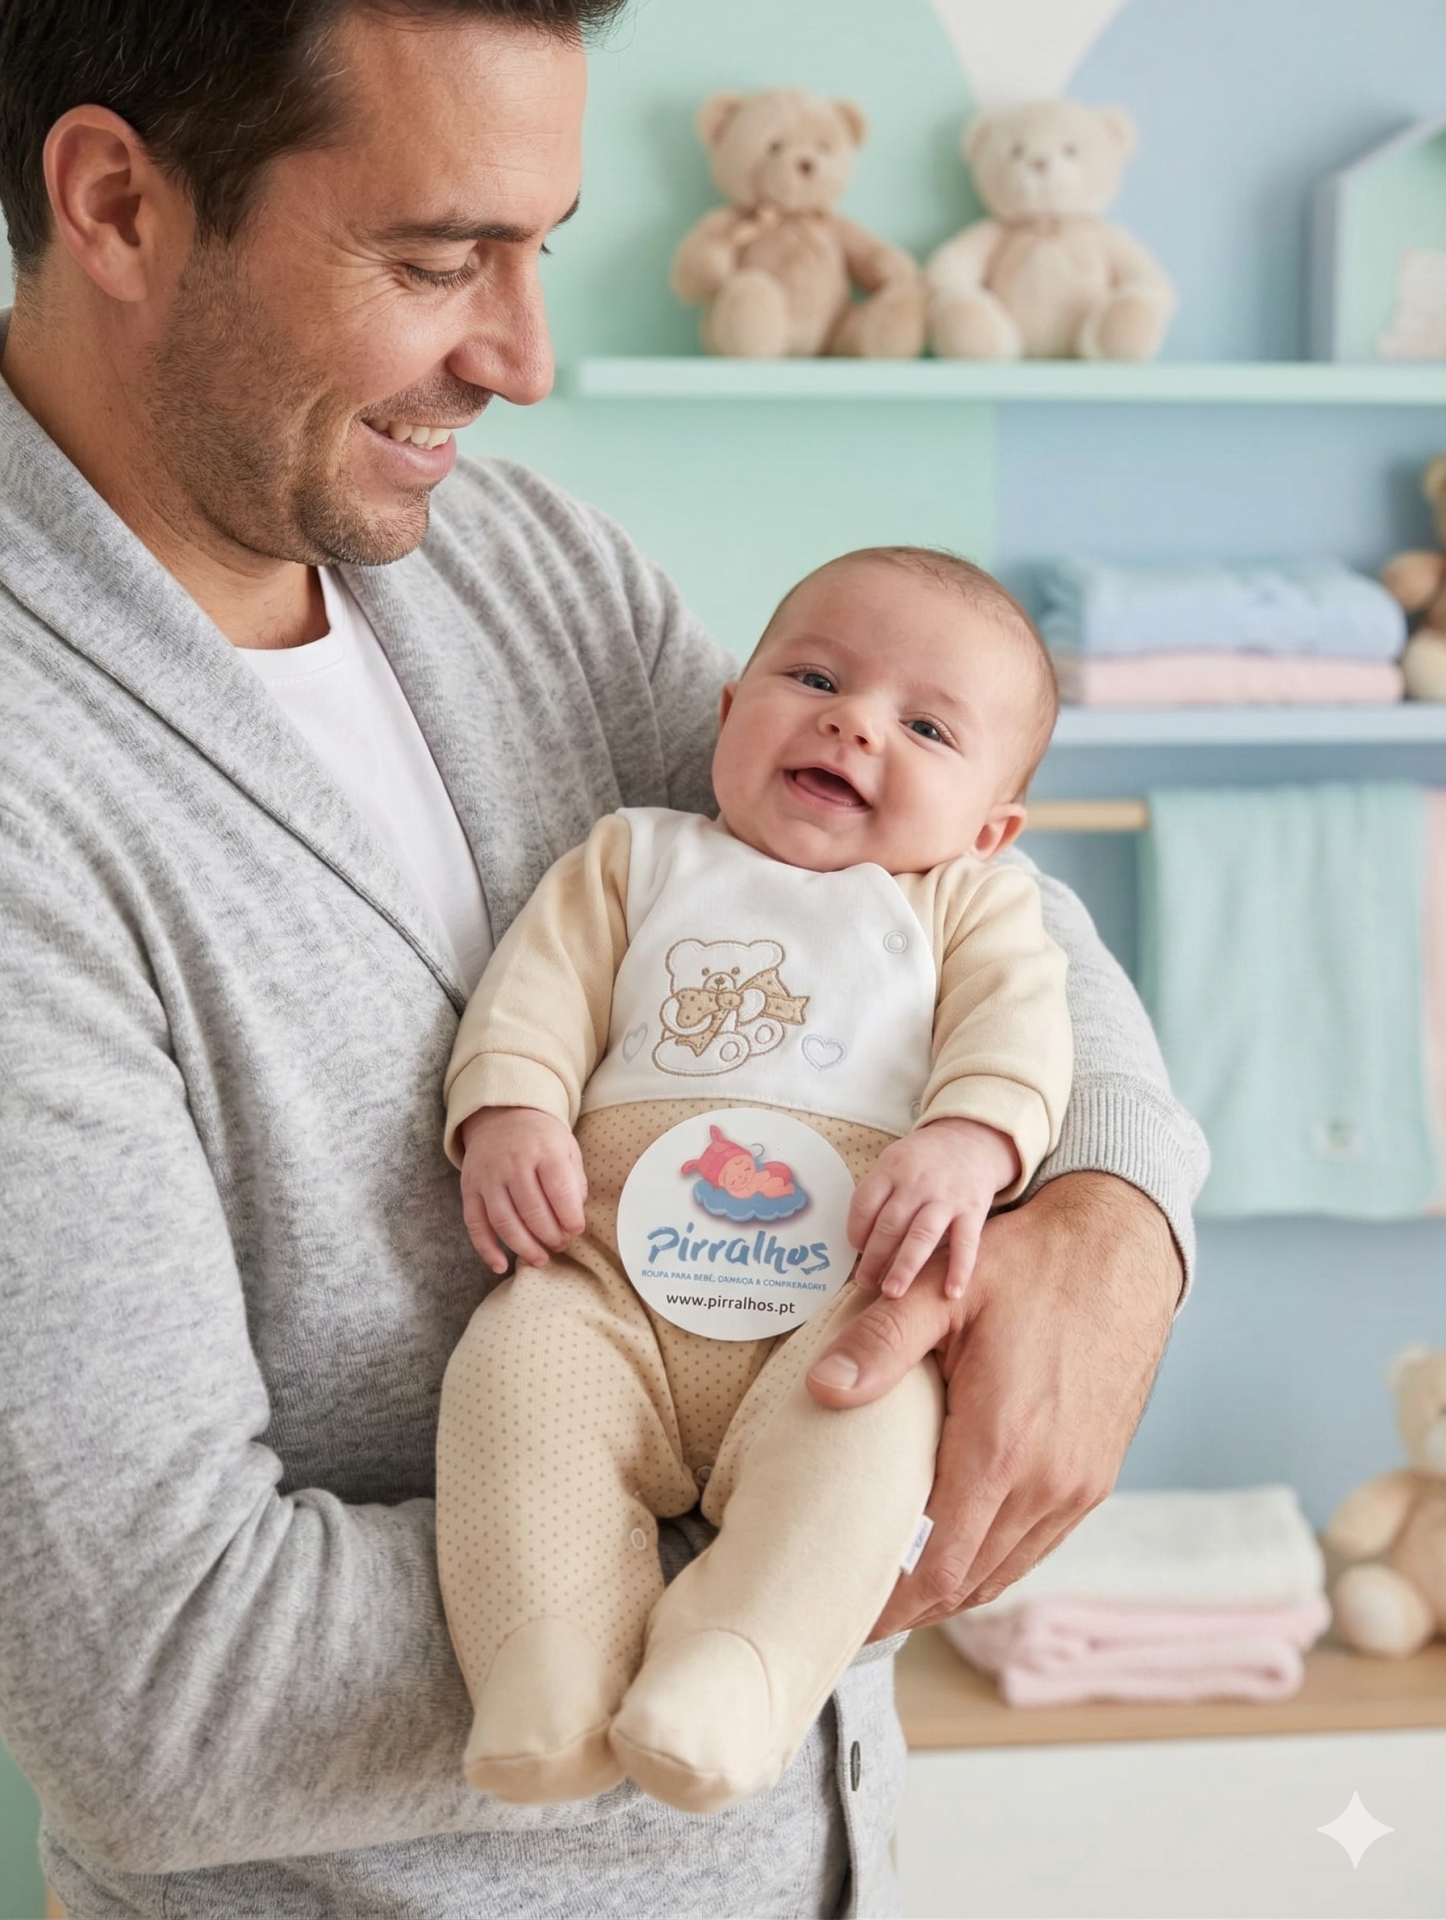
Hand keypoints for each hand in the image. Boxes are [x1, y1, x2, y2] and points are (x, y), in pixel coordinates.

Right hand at [458, 1107, 586, 1274]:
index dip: (570, 1218)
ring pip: (504, 1222)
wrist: (502, 1114)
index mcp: (544, 1150)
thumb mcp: (567, 1148)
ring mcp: (488, 1177)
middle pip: (532, 1211)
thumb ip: (575, 1181)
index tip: (576, 1230)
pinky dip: (486, 1249)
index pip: (559, 1191)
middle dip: (551, 1236)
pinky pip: (475, 1225)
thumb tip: (574, 1218)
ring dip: (524, 1247)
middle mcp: (513, 1163)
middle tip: (562, 1245)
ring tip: (541, 1259)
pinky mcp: (470, 1189)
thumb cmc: (542, 1138)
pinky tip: (500, 1266)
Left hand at [808, 1173, 1179, 1636]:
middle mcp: (1049, 1482)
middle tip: (857, 1609)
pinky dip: (992, 1557)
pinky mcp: (1096, 1476)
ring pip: (1005, 1569)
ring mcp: (1080, 1485)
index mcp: (1003, 1447)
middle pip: (969, 1581)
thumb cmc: (1034, 1263)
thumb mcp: (944, 1290)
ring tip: (897, 1586)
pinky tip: (957, 1544)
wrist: (1125, 1248)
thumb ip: (880, 1343)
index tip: (849, 1617)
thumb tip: (823, 1388)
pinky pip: (1036, 1542)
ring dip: (952, 1585)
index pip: (939, 1565)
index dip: (892, 1603)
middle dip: (912, 1604)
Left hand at [849, 1118, 1017, 1300]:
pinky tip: (951, 1292)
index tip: (856, 1249)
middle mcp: (917, 1183)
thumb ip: (878, 1192)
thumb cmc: (924, 1159)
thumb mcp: (895, 1160)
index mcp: (892, 1169)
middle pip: (889, 1225)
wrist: (972, 1140)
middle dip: (873, 1258)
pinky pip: (965, 1243)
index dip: (855, 1231)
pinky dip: (959, 1269)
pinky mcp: (973, 1210)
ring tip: (892, 1292)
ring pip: (921, 1236)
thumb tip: (859, 1239)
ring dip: (905, 1267)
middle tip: (864, 1282)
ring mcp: (946, 1198)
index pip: (865, 1204)